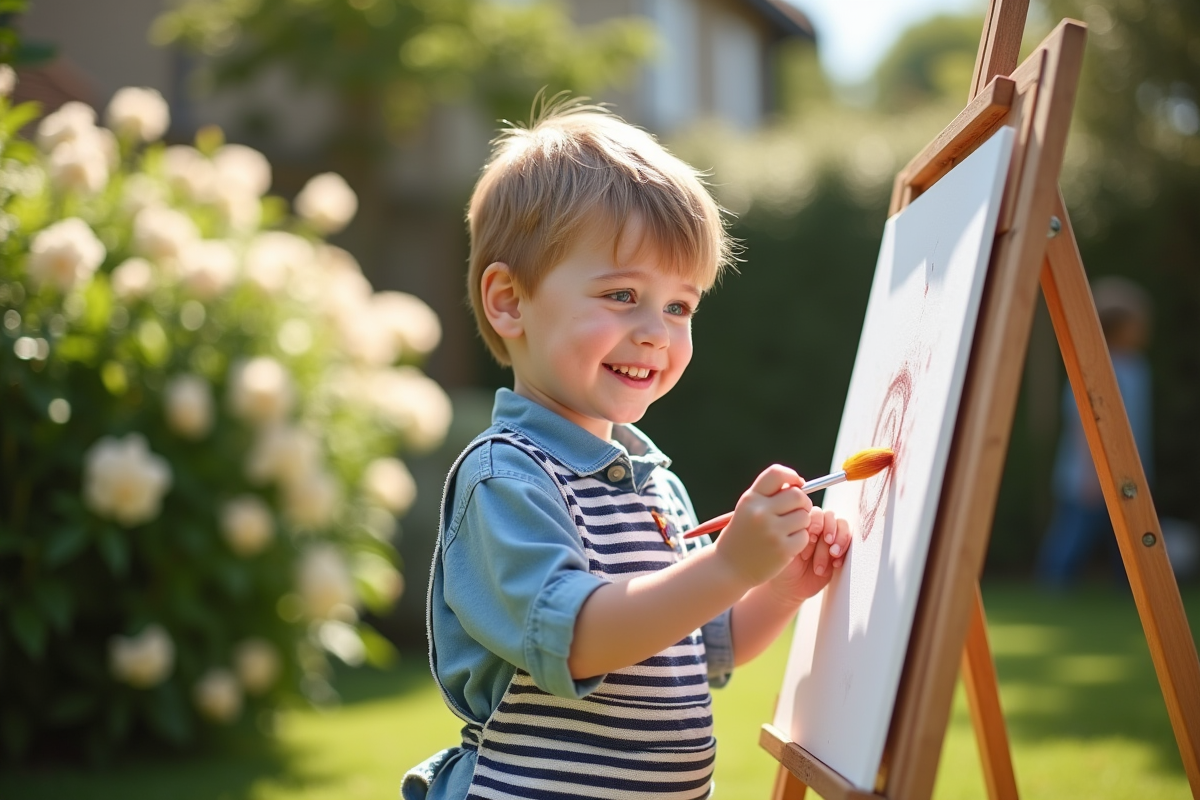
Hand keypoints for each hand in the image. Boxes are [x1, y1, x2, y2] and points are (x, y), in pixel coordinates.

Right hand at [713, 465, 812, 589]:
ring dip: (801, 523)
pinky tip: (785, 544)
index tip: (797, 484)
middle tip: (797, 511)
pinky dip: (799, 540)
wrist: (728, 567)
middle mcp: (760, 512)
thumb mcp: (747, 510)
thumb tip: (799, 485)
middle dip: (803, 503)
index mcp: (751, 499)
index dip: (792, 476)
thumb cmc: (742, 536)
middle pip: (798, 496)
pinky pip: (804, 536)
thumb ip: (769, 496)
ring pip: (805, 517)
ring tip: (787, 530)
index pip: (777, 474)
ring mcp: (772, 531)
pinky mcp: (782, 549)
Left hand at [767, 506, 851, 604]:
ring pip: (842, 526)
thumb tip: (817, 528)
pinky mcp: (840, 551)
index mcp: (802, 523)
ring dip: (840, 540)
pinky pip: (849, 544)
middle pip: (830, 517)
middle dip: (829, 531)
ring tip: (833, 554)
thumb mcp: (787, 549)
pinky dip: (844, 552)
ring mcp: (830, 538)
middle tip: (826, 543)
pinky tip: (835, 564)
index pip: (815, 512)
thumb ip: (799, 535)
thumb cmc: (783, 565)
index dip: (817, 523)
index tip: (811, 539)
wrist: (789, 587)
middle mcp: (817, 527)